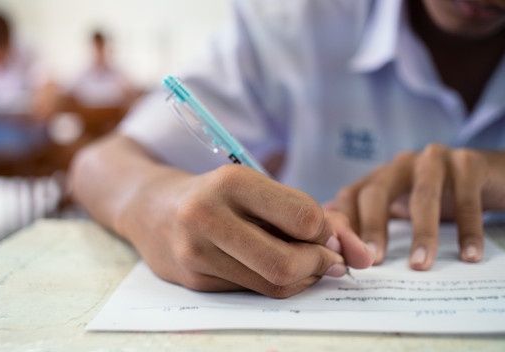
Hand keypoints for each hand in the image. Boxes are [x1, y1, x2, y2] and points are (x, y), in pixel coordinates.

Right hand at [122, 165, 374, 297]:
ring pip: (273, 284)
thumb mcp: (255, 186)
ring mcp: (196, 252)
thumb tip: (354, 250)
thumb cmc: (214, 193)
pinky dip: (276, 284)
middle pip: (287, 261)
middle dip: (320, 264)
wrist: (150, 207)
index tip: (327, 232)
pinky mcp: (193, 280)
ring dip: (303, 278)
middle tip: (329, 259)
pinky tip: (275, 268)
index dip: (326, 230)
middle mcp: (207, 216)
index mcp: (230, 182)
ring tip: (307, 263)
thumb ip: (304, 212)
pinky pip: (253, 292)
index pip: (303, 217)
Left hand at [331, 144, 504, 270]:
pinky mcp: (469, 162)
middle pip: (376, 192)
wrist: (496, 175)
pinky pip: (466, 199)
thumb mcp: (404, 207)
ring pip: (422, 195)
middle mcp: (401, 164)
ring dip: (421, 233)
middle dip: (372, 227)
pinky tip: (469, 255)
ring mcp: (434, 159)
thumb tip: (335, 242)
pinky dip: (467, 229)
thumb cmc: (441, 196)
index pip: (351, 197)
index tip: (341, 256)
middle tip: (372, 260)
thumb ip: (372, 220)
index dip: (343, 224)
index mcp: (380, 175)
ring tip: (420, 265)